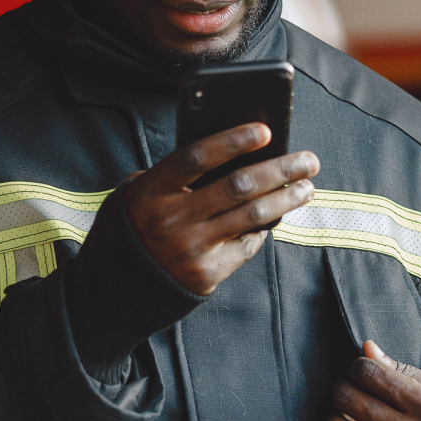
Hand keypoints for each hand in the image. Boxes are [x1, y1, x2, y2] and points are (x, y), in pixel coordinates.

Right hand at [124, 123, 318, 294]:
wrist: (112, 290)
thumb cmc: (134, 228)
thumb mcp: (138, 195)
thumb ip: (175, 177)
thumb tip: (233, 157)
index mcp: (151, 191)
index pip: (197, 157)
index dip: (232, 141)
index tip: (266, 130)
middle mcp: (172, 219)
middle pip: (237, 186)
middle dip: (280, 170)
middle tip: (308, 160)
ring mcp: (190, 249)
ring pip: (252, 217)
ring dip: (286, 199)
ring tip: (306, 187)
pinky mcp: (205, 274)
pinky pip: (245, 246)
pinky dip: (262, 230)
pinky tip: (276, 218)